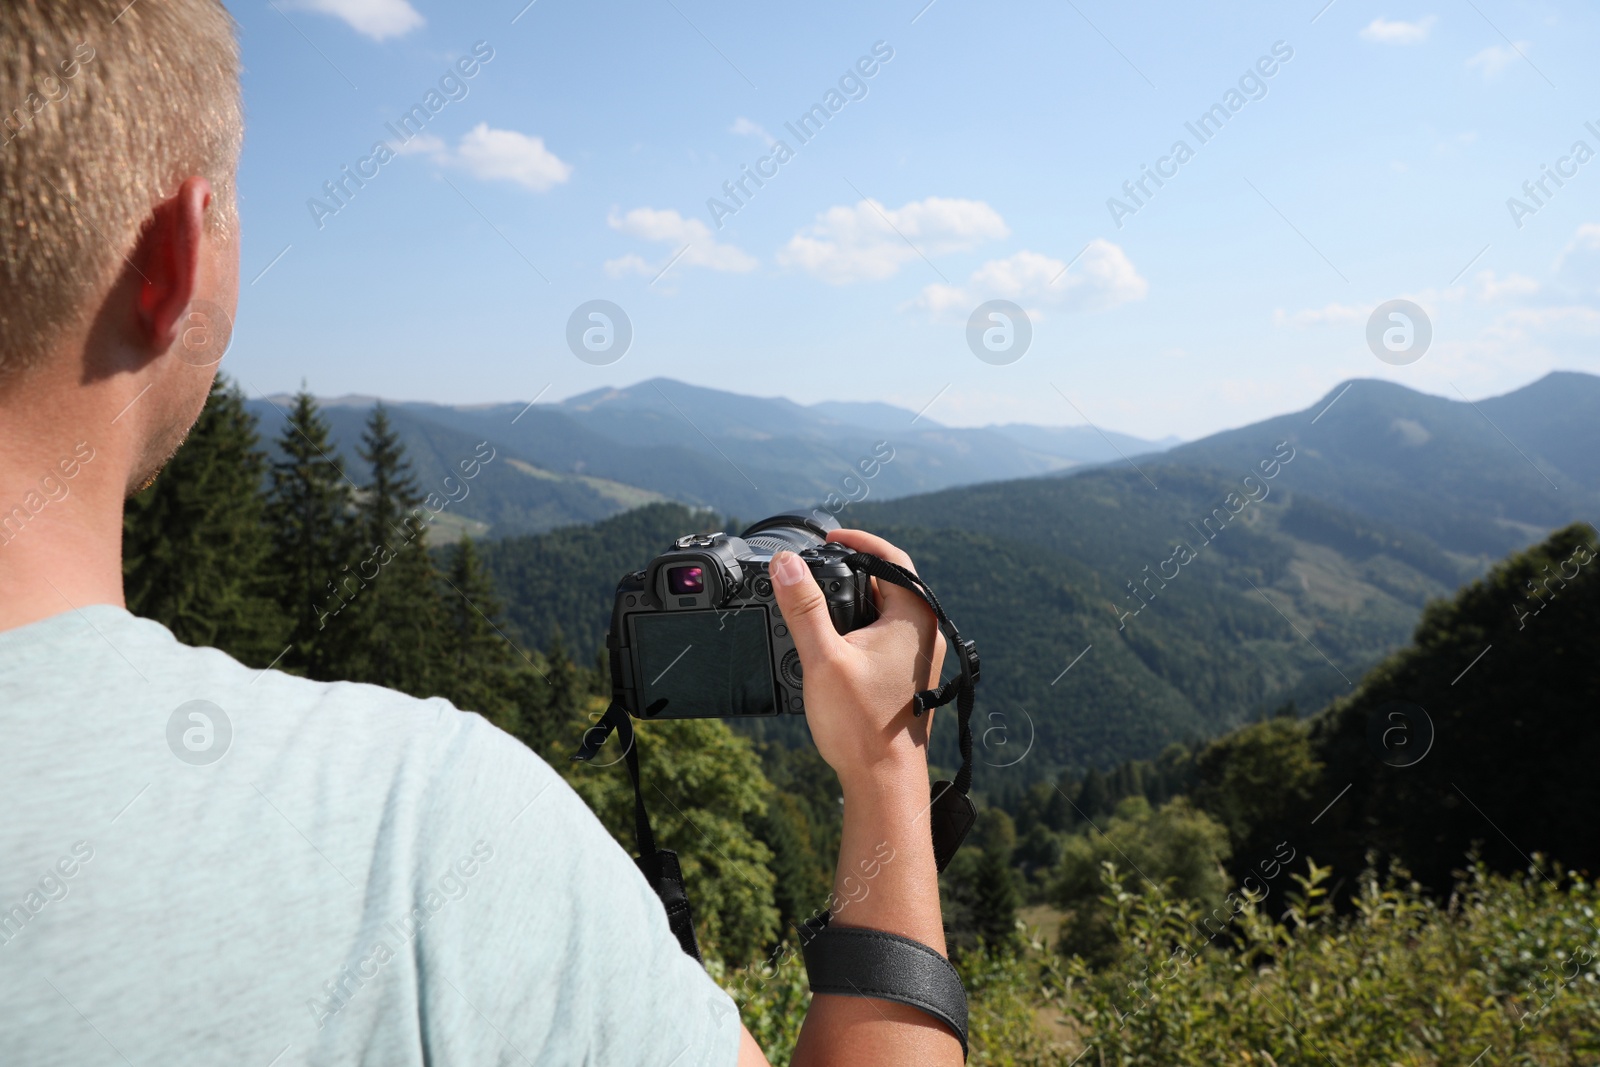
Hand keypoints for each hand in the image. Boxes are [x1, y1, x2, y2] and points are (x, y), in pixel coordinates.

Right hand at [768, 529, 945, 796]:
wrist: (884, 783)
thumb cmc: (862, 726)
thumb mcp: (823, 658)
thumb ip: (804, 607)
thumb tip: (787, 563)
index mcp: (914, 618)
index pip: (892, 558)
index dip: (859, 540)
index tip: (830, 536)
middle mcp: (925, 634)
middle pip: (889, 583)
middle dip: (851, 570)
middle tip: (816, 566)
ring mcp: (918, 658)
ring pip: (886, 612)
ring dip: (855, 601)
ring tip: (817, 601)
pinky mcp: (908, 678)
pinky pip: (885, 636)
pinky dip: (859, 627)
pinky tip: (832, 641)